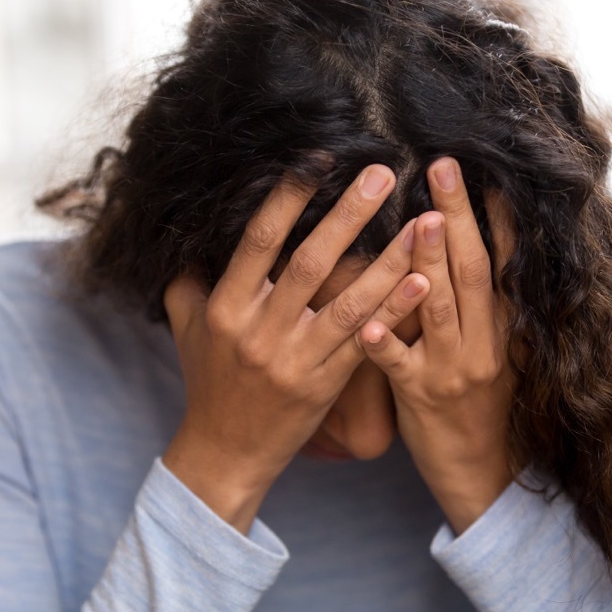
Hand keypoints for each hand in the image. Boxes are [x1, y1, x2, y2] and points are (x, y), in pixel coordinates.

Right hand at [163, 166, 425, 531]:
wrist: (225, 451)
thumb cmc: (209, 383)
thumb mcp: (186, 329)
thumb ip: (188, 281)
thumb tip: (191, 236)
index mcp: (226, 308)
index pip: (259, 241)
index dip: (288, 198)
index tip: (318, 160)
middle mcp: (260, 331)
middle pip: (310, 262)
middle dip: (349, 214)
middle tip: (383, 173)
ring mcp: (294, 360)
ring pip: (349, 301)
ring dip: (390, 259)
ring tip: (423, 223)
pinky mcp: (324, 385)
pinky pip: (366, 342)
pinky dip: (394, 310)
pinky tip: (424, 283)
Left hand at [359, 158, 515, 533]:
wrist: (482, 472)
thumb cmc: (479, 403)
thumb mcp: (492, 350)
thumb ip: (480, 305)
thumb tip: (466, 245)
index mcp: (502, 327)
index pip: (502, 263)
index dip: (497, 218)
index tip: (487, 174)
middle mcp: (483, 343)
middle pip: (472, 271)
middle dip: (458, 217)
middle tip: (442, 168)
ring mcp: (452, 370)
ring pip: (440, 309)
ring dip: (428, 264)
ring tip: (417, 224)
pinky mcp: (421, 397)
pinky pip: (399, 366)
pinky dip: (384, 343)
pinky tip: (365, 323)